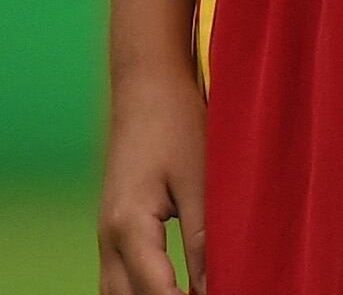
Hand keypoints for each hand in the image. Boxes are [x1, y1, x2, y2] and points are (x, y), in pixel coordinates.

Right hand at [97, 63, 199, 294]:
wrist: (146, 91)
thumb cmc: (177, 127)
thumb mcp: (201, 180)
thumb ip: (206, 237)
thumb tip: (214, 286)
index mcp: (129, 227)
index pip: (156, 292)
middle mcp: (108, 239)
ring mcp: (105, 237)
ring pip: (118, 293)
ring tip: (194, 292)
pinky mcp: (113, 231)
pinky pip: (119, 278)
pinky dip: (143, 291)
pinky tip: (175, 290)